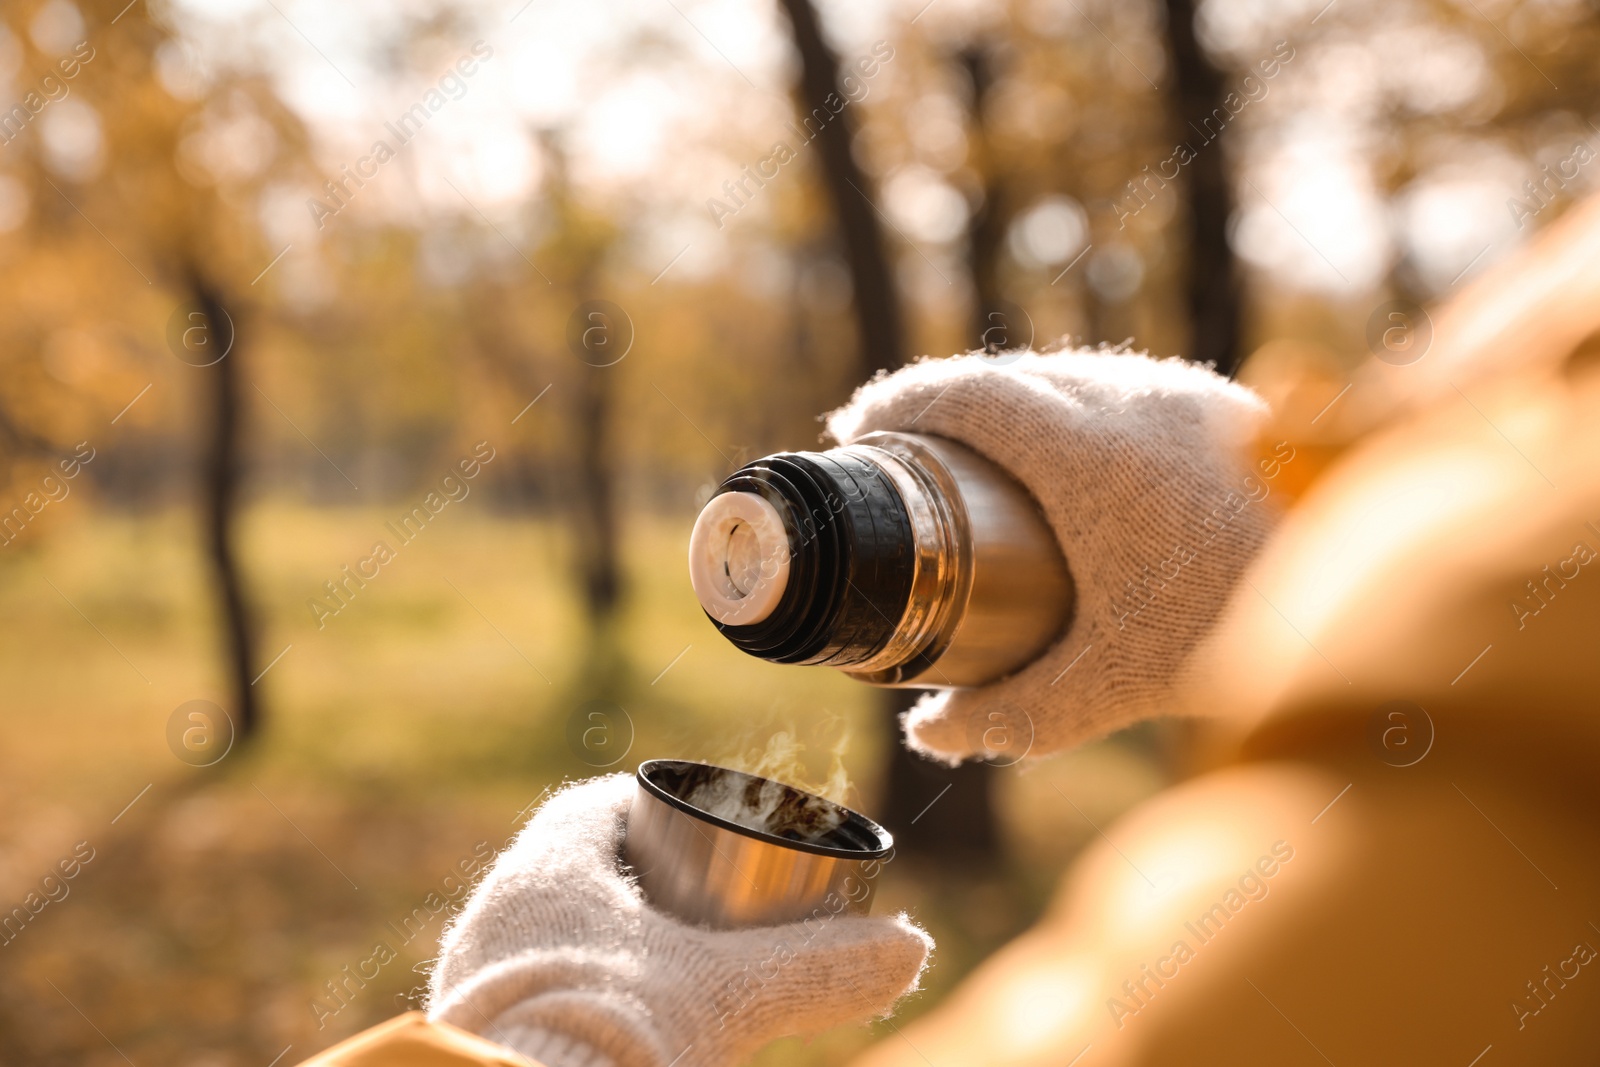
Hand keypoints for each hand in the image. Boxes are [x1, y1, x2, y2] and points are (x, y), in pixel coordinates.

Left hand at [428, 775, 931, 1066]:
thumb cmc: (619, 1037)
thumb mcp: (732, 997)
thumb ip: (819, 967)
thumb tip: (910, 948)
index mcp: (543, 871)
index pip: (590, 808)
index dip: (648, 810)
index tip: (696, 826)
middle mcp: (492, 916)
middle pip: (569, 873)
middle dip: (633, 885)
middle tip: (695, 909)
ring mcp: (472, 981)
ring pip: (544, 939)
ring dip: (600, 945)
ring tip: (664, 975)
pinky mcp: (473, 1036)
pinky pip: (526, 995)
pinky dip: (575, 998)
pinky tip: (617, 1030)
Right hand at [827, 348, 1276, 762]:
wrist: (1377, 592)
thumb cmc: (1240, 636)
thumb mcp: (1112, 685)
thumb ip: (1014, 716)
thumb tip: (931, 732)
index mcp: (1091, 452)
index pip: (969, 393)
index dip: (902, 401)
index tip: (860, 426)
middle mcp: (1134, 400)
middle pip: (1010, 378)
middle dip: (946, 404)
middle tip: (904, 450)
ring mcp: (1184, 394)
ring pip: (1068, 375)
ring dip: (1010, 402)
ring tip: (976, 452)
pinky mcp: (1219, 405)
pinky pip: (1117, 386)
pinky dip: (1068, 407)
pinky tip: (1067, 452)